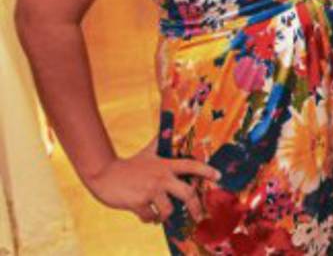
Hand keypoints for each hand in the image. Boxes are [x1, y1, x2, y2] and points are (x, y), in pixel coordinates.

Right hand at [83, 138, 219, 223]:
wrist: (104, 174)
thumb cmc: (129, 165)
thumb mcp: (148, 152)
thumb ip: (160, 141)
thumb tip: (168, 122)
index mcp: (166, 166)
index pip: (191, 166)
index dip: (206, 171)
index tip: (219, 176)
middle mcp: (161, 178)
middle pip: (187, 193)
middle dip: (196, 206)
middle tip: (199, 215)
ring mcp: (150, 191)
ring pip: (168, 210)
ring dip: (166, 216)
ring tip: (161, 216)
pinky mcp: (137, 203)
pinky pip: (150, 217)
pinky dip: (150, 219)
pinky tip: (148, 216)